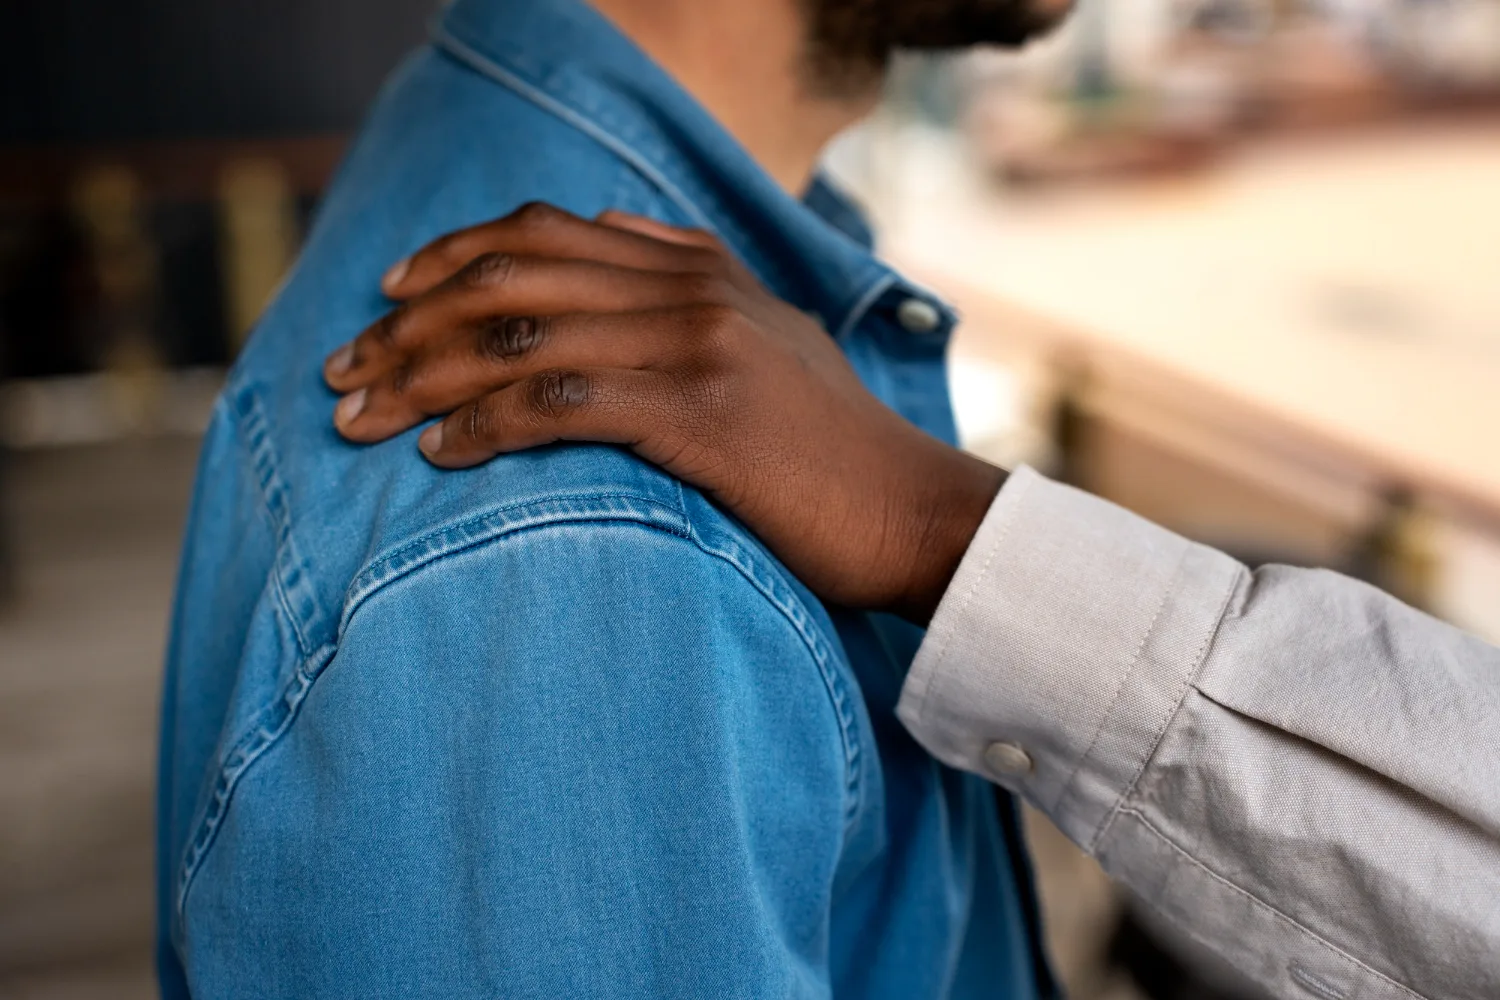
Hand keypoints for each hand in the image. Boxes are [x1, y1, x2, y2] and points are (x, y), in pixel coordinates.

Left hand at [324, 202, 1004, 622]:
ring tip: (360, 418)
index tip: (390, 295)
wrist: (917, 511)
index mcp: (701, 269)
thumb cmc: (838, 454)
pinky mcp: (698, 413)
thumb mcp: (774, 349)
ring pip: (520, 337)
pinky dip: (484, 426)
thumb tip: (621, 266)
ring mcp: (697, 346)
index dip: (454, 255)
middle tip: (344, 369)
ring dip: (422, 377)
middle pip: (512, 279)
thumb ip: (699, 299)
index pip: (548, 234)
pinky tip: (439, 456)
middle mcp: (691, 291)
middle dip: (409, 323)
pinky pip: (560, 402)